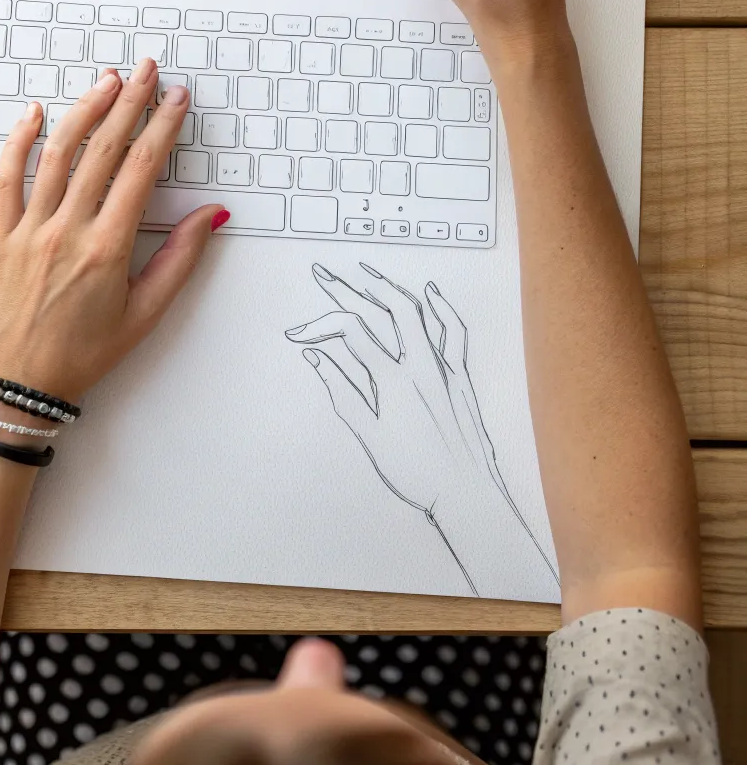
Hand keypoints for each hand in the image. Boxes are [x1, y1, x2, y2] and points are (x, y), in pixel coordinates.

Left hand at [0, 58, 222, 412]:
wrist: (17, 386)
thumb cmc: (83, 356)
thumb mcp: (145, 314)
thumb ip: (180, 260)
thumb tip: (211, 214)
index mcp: (108, 248)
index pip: (141, 169)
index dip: (162, 127)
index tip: (176, 98)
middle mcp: (68, 230)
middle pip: (103, 150)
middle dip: (129, 103)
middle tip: (147, 70)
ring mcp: (30, 230)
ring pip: (58, 154)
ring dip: (84, 111)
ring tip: (107, 80)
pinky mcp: (0, 236)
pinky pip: (7, 179)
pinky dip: (19, 141)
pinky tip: (34, 114)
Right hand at [286, 263, 558, 597]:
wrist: (466, 492)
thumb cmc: (416, 472)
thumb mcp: (370, 435)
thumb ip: (342, 392)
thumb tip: (316, 358)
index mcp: (392, 380)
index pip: (350, 333)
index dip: (319, 327)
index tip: (297, 334)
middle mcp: (419, 365)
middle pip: (380, 310)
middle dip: (348, 289)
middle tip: (324, 274)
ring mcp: (443, 366)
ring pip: (416, 312)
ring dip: (389, 288)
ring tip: (365, 272)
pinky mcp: (460, 374)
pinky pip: (453, 331)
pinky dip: (441, 307)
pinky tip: (429, 292)